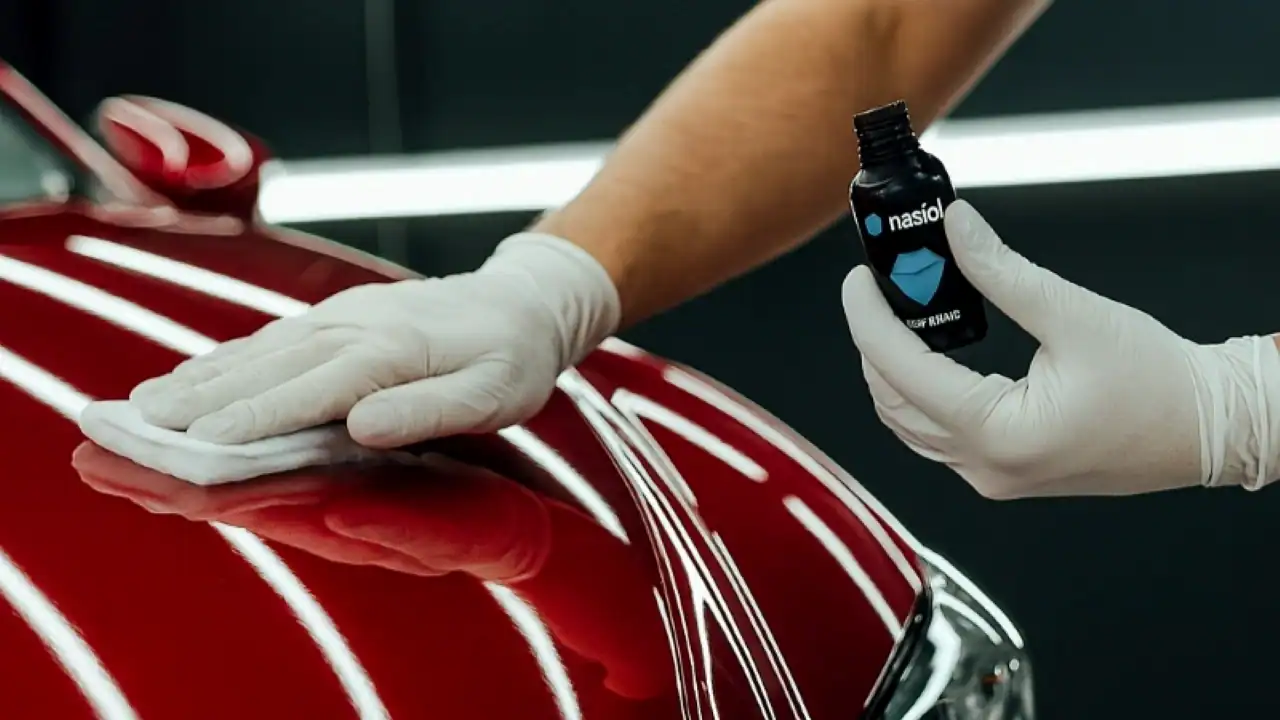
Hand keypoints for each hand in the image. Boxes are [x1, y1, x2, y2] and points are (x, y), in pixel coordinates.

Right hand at [125, 233, 620, 446]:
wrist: (522, 303)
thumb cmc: (512, 360)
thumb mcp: (493, 394)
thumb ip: (427, 410)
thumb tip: (360, 428)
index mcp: (387, 353)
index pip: (305, 394)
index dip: (246, 423)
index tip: (188, 449)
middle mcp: (352, 329)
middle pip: (262, 369)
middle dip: (196, 401)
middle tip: (130, 430)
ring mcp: (340, 318)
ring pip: (257, 350)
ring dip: (198, 377)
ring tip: (140, 406)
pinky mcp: (337, 316)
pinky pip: (271, 340)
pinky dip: (226, 360)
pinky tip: (195, 376)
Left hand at [842, 200, 1279, 498]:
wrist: (1206, 427)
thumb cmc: (1157, 383)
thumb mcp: (1071, 314)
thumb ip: (1000, 271)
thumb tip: (953, 229)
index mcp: (998, 436)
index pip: (900, 371)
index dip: (868, 319)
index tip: (858, 279)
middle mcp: (984, 467)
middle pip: (893, 400)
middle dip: (876, 340)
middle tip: (880, 285)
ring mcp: (990, 476)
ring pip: (908, 422)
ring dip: (893, 368)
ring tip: (901, 309)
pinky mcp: (1000, 470)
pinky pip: (935, 433)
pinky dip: (920, 391)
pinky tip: (928, 348)